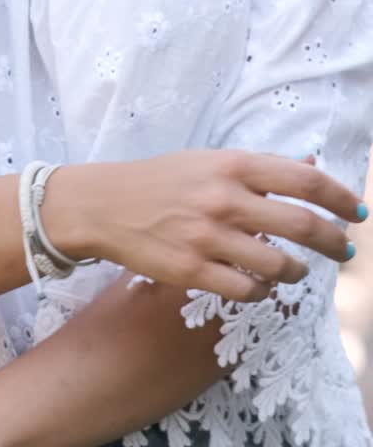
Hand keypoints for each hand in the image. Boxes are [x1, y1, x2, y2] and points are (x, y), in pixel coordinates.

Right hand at [54, 150, 364, 302]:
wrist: (107, 204)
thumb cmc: (163, 180)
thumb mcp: (210, 162)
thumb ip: (259, 168)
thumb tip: (308, 166)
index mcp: (232, 165)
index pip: (303, 180)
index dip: (338, 196)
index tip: (356, 209)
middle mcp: (225, 198)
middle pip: (301, 224)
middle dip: (332, 241)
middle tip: (343, 249)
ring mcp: (209, 236)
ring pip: (278, 265)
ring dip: (296, 271)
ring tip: (295, 270)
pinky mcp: (193, 271)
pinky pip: (248, 291)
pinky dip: (263, 291)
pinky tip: (260, 285)